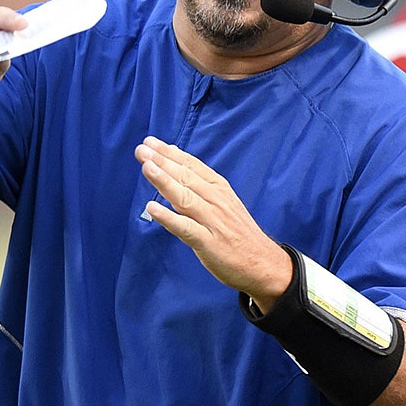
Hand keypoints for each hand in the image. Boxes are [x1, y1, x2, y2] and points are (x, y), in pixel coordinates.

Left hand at [135, 136, 292, 311]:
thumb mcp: (224, 202)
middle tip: (142, 149)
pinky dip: (168, 218)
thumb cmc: (238, 233)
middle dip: (162, 162)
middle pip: (186, 177)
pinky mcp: (209, 242)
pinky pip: (185, 228)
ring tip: (146, 167)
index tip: (150, 142)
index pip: (192, 166)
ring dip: (165, 181)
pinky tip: (152, 208)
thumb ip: (200, 184)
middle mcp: (216, 200)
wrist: (263, 264)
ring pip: (185, 198)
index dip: (170, 153)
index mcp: (219, 189)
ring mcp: (213, 221)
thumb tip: (176, 158)